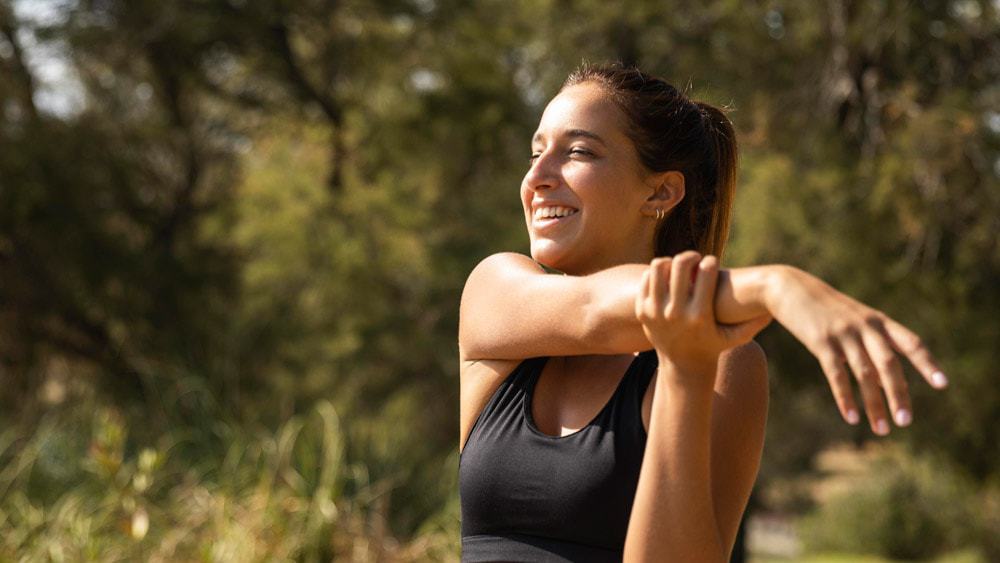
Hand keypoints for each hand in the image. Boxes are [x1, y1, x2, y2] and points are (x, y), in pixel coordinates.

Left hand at [635, 252, 772, 387]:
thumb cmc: (713, 345)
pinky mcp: (643, 311)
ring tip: (680, 267)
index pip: (705, 272)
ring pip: (658, 267)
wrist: (681, 366)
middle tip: (695, 259)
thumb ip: (754, 323)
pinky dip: (657, 274)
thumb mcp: (735, 337)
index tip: (712, 262)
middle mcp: (676, 313)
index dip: (710, 261)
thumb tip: (773, 308)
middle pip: (679, 264)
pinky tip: (668, 278)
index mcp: (699, 315)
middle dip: (690, 256)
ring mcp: (655, 312)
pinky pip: (646, 279)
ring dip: (670, 262)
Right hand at [765, 266, 948, 434]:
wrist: (792, 288)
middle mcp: (866, 327)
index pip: (912, 343)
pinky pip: (836, 374)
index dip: (927, 364)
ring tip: (882, 428)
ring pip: (864, 374)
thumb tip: (890, 380)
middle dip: (899, 394)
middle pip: (889, 364)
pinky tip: (851, 417)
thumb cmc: (828, 310)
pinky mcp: (820, 342)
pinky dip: (845, 398)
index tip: (942, 385)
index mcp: (880, 322)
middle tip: (906, 421)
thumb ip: (874, 344)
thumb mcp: (857, 320)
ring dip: (874, 404)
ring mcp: (843, 334)